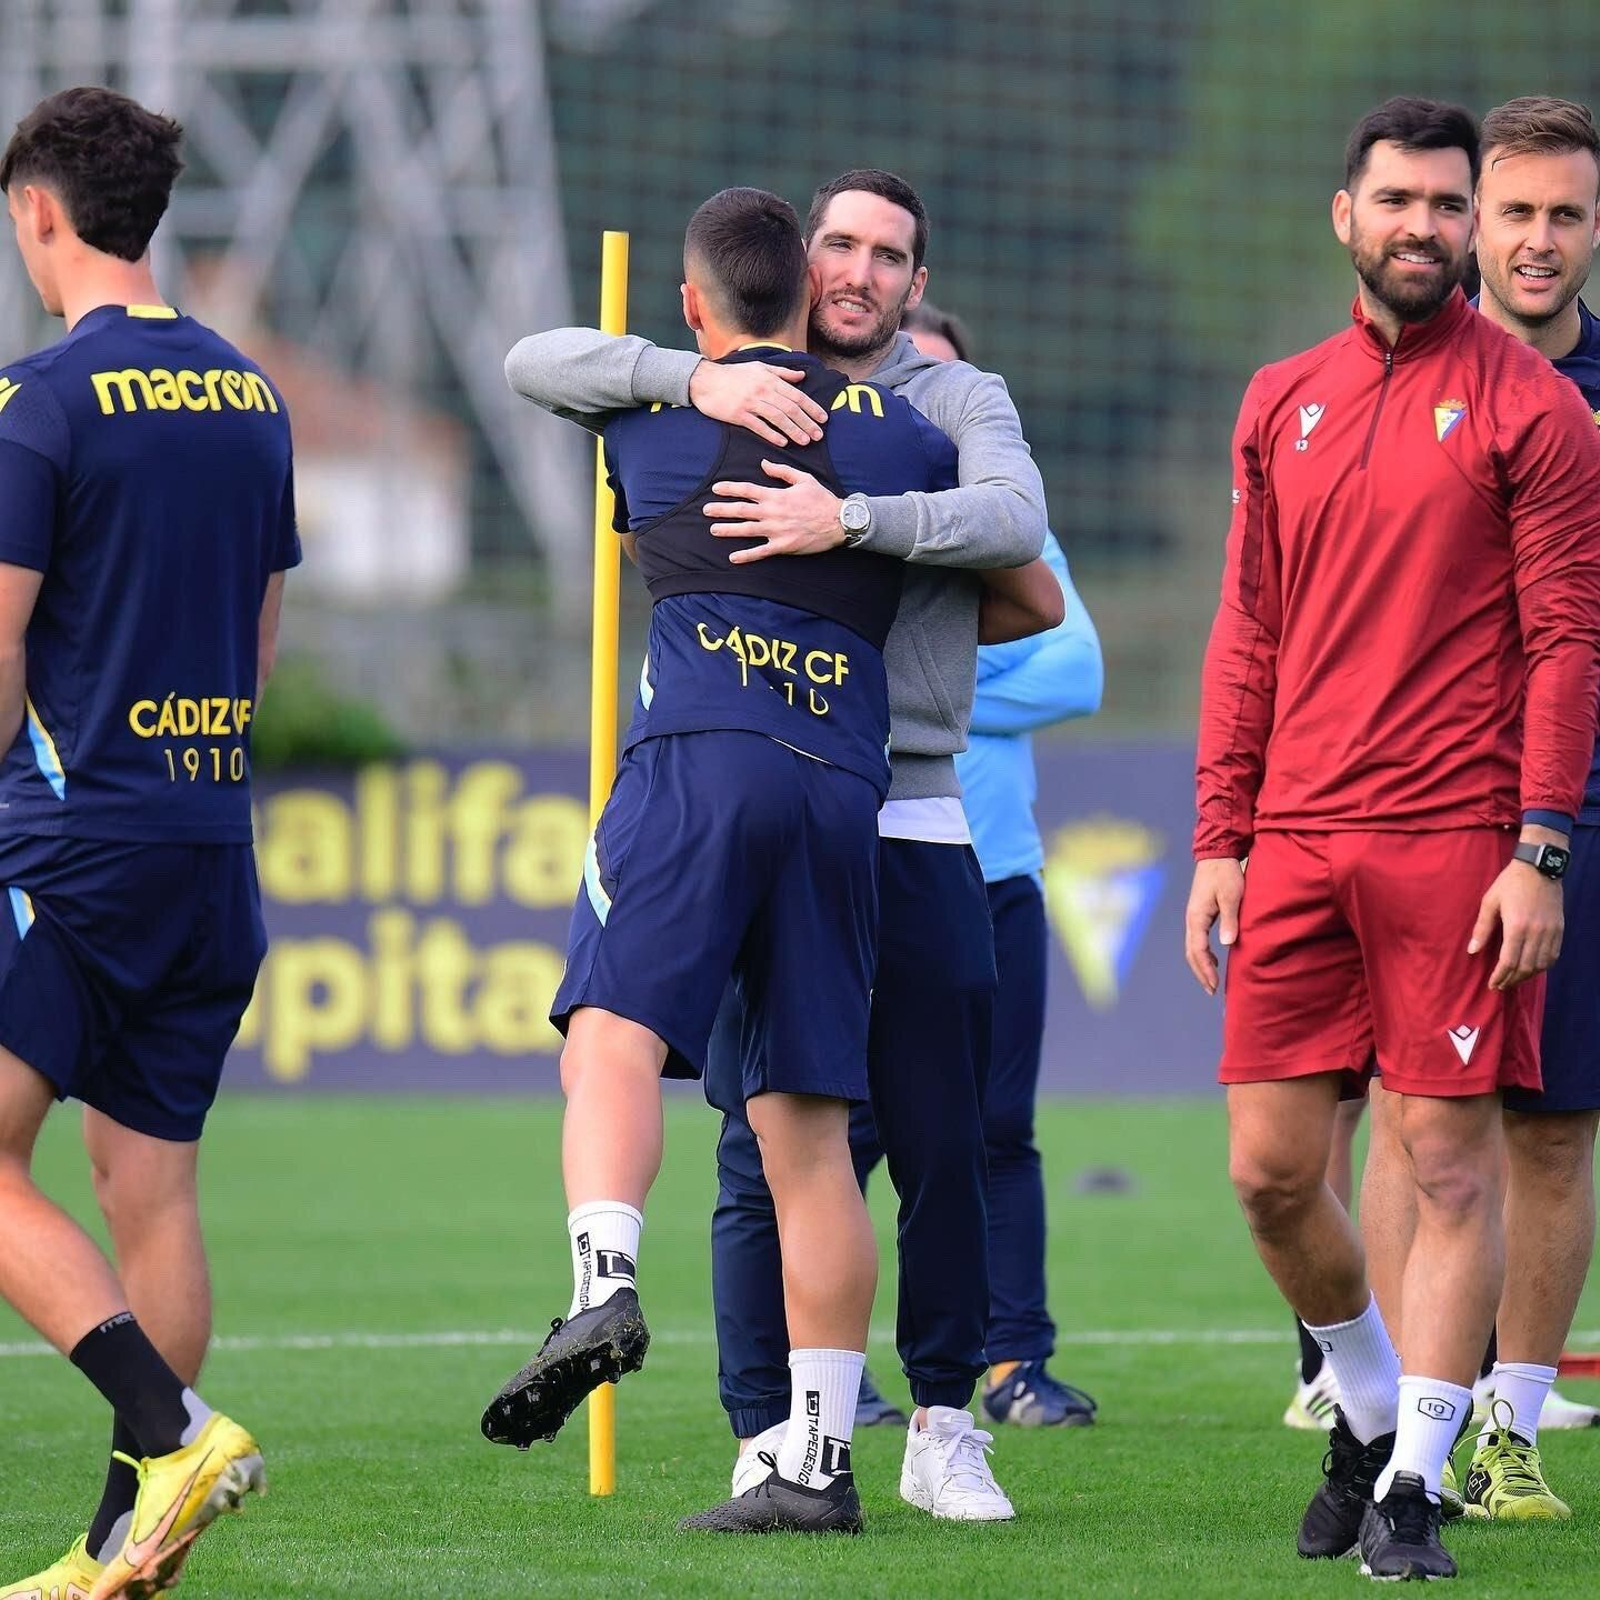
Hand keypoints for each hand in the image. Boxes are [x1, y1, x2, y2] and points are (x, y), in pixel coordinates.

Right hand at [687, 361, 827, 446]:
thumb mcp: (759, 367)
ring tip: (805, 442)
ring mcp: (751, 403)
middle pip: (790, 409)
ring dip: (794, 431)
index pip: (797, 395)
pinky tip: (782, 442)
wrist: (705, 380)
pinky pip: (759, 427)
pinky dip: (772, 434)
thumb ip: (782, 373)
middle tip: (818, 435)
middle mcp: (763, 390)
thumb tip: (802, 376)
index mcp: (770, 379)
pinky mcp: (739, 415)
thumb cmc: (733, 374)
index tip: (823, 419)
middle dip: (807, 423)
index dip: (812, 408)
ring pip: (778, 418)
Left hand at [705, 462, 844, 563]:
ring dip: (728, 530)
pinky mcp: (783, 546)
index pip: (747, 490)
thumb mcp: (803, 478)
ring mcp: (776, 530)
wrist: (839, 521)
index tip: (716, 488)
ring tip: (714, 530)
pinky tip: (733, 558)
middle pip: (741, 510)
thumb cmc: (821, 499)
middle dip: (721, 510)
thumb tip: (763, 464)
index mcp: (776, 495)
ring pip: (747, 530)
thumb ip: (781, 471)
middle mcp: (773, 512)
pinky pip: (761, 552)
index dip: (730, 488)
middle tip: (706, 510)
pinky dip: (746, 556)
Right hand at [1185, 857, 1244, 994]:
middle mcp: (1192, 919)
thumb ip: (1229, 919)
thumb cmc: (1226, 873)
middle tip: (1212, 990)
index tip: (1214, 985)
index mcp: (1197, 917)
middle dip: (1201, 973)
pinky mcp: (1199, 914)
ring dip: (1201, 965)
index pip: (1198, 950)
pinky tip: (1215, 960)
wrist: (1217, 854)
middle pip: (1191, 953)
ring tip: (1212, 981)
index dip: (1205, 970)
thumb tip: (1227, 944)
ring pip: (1193, 947)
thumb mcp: (1232, 895)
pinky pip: (1198, 940)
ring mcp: (1194, 916)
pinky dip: (1204, 954)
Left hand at [1469, 858, 1563, 990]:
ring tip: (1513, 980)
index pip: (1509, 961)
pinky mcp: (1559, 929)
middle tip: (1500, 986)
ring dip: (1526, 976)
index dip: (1500, 976)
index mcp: (1517, 926)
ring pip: (1541, 964)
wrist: (1539, 868)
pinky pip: (1553, 955)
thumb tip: (1472, 951)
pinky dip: (1542, 967)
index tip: (1492, 985)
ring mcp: (1551, 931)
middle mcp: (1536, 932)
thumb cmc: (1509, 883)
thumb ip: (1482, 928)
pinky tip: (1532, 969)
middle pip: (1525, 967)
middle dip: (1511, 980)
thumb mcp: (1489, 902)